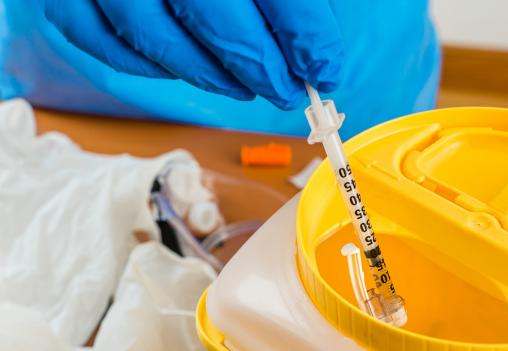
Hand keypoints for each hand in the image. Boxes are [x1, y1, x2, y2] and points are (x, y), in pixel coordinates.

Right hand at [42, 0, 344, 108]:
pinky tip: (177, 68)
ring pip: (155, 36)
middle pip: (214, 14)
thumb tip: (314, 36)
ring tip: (244, 88)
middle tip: (286, 91)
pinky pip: (94, 36)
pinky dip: (140, 64)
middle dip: (261, 67)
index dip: (306, 36)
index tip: (324, 70)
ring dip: (208, 76)